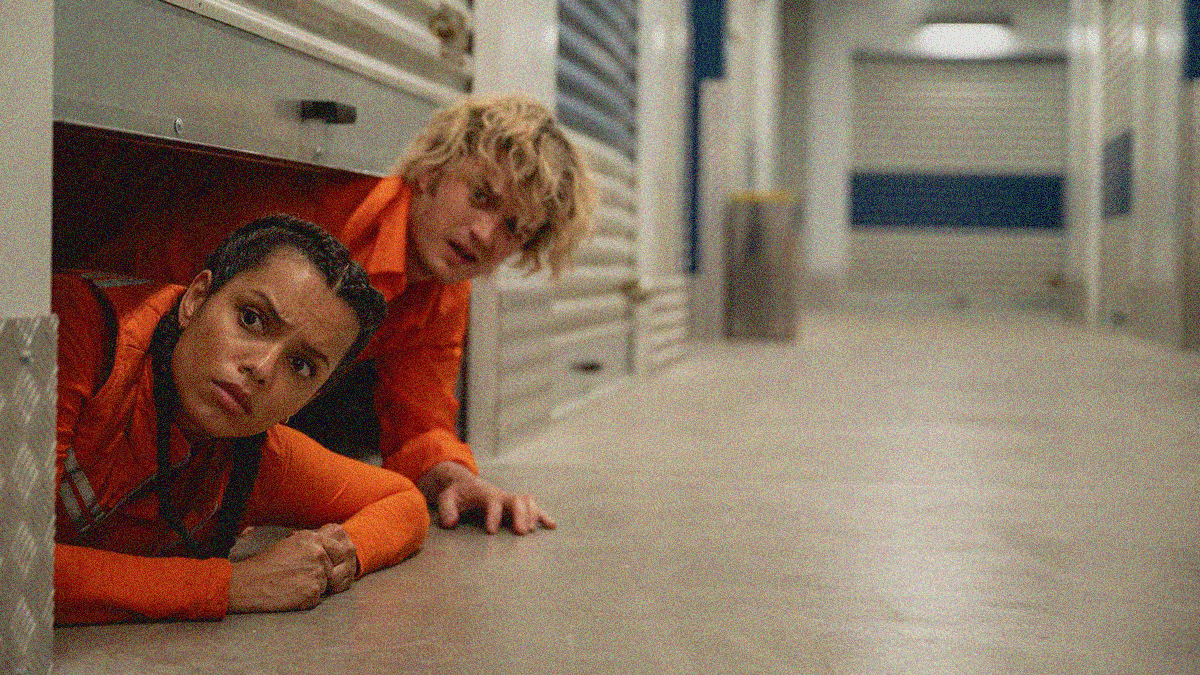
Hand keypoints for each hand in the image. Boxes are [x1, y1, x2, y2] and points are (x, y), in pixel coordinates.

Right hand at [228, 526, 357, 612]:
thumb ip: (313, 544)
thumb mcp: (291, 543)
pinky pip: (317, 598)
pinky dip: (306, 599)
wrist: (249, 583)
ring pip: (325, 584)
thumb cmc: (267, 563)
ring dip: (312, 587)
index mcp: (313, 539)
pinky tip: (290, 594)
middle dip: (321, 575)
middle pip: (332, 569)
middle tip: (299, 577)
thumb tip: (330, 548)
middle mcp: (318, 554)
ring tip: (291, 585)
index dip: (333, 560)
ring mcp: (317, 573)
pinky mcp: (312, 592)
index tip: (323, 566)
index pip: (341, 550)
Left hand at [417, 461, 556, 534]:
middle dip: (521, 515)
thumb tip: (451, 524)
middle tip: (521, 533)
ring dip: (533, 514)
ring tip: (531, 531)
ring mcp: (511, 500)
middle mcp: (502, 496)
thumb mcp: (446, 498)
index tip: (491, 531)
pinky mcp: (517, 506)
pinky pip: (534, 508)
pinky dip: (543, 515)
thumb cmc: (457, 494)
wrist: (466, 485)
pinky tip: (551, 526)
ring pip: (528, 501)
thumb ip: (446, 509)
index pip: (493, 502)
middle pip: (516, 500)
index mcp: (486, 494)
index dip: (493, 515)